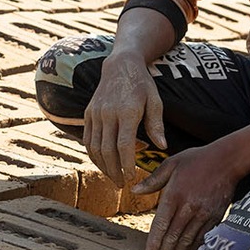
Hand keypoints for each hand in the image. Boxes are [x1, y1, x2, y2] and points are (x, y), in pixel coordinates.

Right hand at [83, 51, 166, 187]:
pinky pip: (87, 138)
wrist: (120, 65)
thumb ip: (156, 125)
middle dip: (113, 170)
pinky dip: (93, 154)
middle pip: (107, 149)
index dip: (126, 164)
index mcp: (127, 111)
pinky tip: (101, 163)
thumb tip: (162, 147)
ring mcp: (96, 113)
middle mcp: (108, 113)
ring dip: (102, 165)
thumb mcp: (155, 101)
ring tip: (112, 177)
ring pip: (94, 147)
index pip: (124, 144)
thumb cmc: (142, 84)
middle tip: (121, 184)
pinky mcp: (88, 113)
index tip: (131, 178)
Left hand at [136, 144, 239, 249]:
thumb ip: (152, 180)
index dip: (155, 242)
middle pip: (174, 238)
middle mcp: (190, 208)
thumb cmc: (196, 160)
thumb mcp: (171, 164)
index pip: (163, 224)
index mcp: (175, 194)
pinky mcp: (215, 218)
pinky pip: (201, 239)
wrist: (227, 160)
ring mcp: (204, 215)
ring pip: (187, 242)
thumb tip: (133, 190)